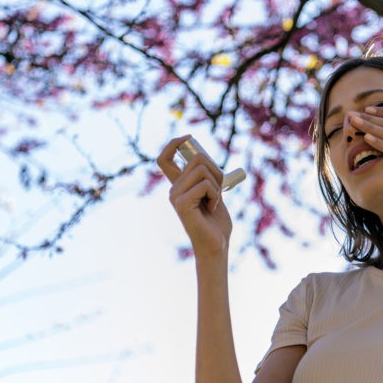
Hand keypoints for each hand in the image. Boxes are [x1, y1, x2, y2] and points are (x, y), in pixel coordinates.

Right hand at [157, 135, 232, 259]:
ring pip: (202, 170)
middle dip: (216, 171)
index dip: (174, 143)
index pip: (164, 159)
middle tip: (218, 191)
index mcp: (179, 185)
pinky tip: (212, 209)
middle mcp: (174, 189)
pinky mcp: (182, 204)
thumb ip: (208, 177)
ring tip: (214, 202)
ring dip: (217, 185)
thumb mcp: (214, 193)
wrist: (216, 245)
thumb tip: (205, 157)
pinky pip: (205, 185)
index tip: (189, 137)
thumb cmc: (216, 222)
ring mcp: (175, 196)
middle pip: (197, 158)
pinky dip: (216, 195)